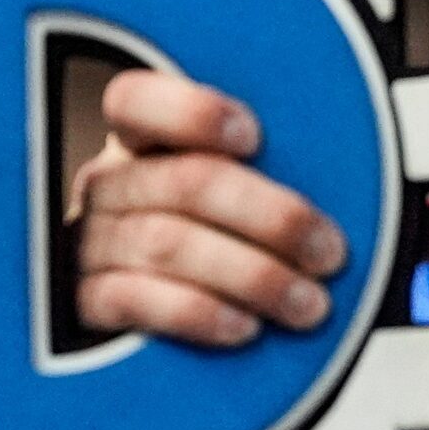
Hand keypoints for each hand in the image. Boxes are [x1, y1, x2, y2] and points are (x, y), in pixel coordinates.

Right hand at [70, 70, 349, 347]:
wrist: (142, 312)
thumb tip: (343, 178)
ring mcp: (92, 242)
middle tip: (328, 252)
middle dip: (272, 217)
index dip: (192, 113)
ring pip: (170, 244)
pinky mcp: (85, 302)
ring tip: (307, 304)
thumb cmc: (207, 235)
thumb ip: (259, 172)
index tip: (253, 136)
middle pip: (186, 182)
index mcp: (140, 143)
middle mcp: (109, 185)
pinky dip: (196, 313)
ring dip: (253, 275)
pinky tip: (243, 327)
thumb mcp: (225, 190)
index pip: (137, 102)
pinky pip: (136, 301)